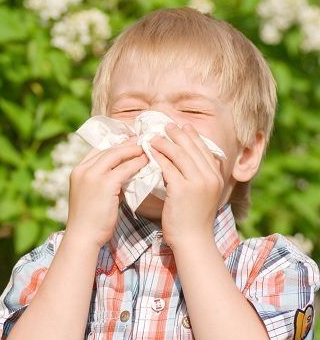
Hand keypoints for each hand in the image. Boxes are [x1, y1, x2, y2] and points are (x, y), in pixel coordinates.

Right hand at [66, 137, 147, 248]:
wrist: (83, 236)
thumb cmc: (89, 221)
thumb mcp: (92, 195)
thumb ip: (104, 182)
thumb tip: (123, 174)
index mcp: (77, 171)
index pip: (97, 151)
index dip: (113, 146)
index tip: (127, 143)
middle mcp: (83, 170)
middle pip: (107, 150)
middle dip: (125, 144)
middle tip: (140, 140)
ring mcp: (92, 175)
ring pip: (116, 155)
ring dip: (132, 151)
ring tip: (146, 149)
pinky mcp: (104, 184)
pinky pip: (124, 169)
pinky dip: (136, 163)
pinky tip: (145, 162)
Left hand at [149, 124, 223, 249]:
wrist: (192, 240)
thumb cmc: (193, 219)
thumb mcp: (202, 195)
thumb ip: (199, 178)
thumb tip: (188, 163)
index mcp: (217, 177)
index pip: (205, 149)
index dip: (193, 136)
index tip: (183, 126)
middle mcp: (210, 177)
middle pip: (193, 148)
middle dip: (178, 134)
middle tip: (166, 125)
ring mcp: (198, 182)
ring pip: (180, 154)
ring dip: (165, 143)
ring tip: (153, 137)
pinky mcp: (182, 189)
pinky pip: (167, 166)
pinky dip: (157, 157)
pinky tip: (149, 152)